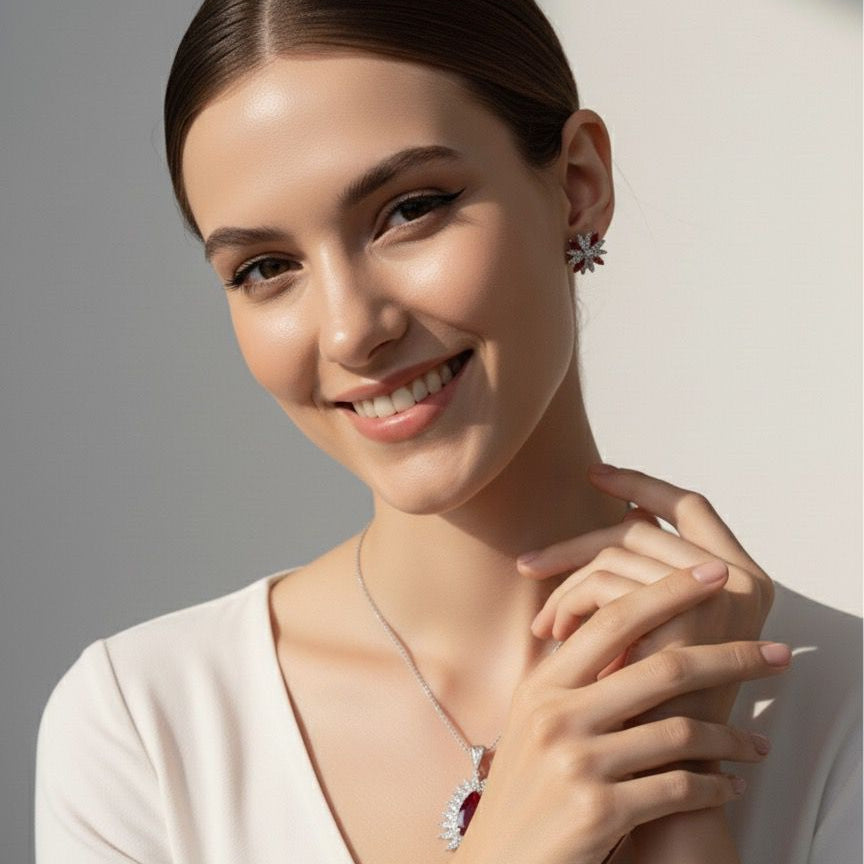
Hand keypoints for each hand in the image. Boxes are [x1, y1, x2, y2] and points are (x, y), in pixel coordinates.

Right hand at [453, 565, 789, 863]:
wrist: (501, 862)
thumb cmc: (527, 789)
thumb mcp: (534, 721)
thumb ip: (571, 677)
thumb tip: (623, 627)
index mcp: (543, 684)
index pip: (614, 618)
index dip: (667, 591)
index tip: (710, 576)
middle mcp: (556, 714)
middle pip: (662, 667)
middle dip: (730, 658)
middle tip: (776, 654)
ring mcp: (576, 762)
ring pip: (679, 731)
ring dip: (731, 739)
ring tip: (756, 745)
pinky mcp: (597, 811)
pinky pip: (677, 788)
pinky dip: (714, 787)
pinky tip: (729, 787)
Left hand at [518, 465, 775, 732]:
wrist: (660, 774)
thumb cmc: (648, 703)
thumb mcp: (649, 633)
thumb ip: (640, 585)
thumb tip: (608, 530)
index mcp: (739, 577)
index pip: (689, 506)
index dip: (643, 484)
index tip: (596, 475)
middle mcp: (737, 579)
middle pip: (637, 530)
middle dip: (574, 548)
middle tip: (528, 566)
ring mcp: (716, 597)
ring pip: (615, 554)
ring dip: (568, 585)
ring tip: (546, 625)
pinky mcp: (684, 620)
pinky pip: (606, 584)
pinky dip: (572, 603)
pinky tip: (556, 633)